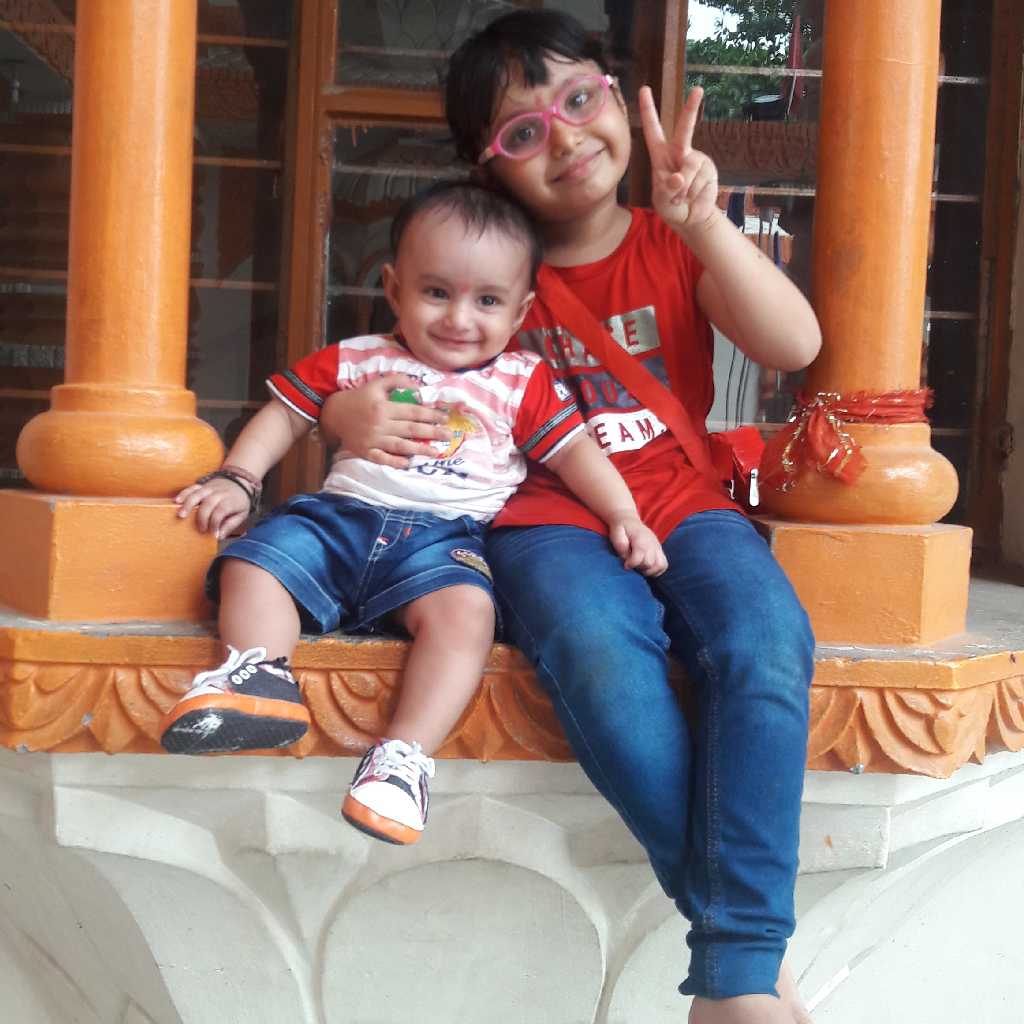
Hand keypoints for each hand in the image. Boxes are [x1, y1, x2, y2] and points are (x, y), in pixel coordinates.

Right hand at [175, 476, 250, 539]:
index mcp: (230, 501)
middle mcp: (219, 493)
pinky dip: (184, 494)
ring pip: (197, 494)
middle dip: (202, 517)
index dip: (215, 524)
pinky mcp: (202, 485)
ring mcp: (209, 488)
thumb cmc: (240, 501)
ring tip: (181, 516)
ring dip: (188, 505)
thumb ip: (231, 525)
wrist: (240, 481)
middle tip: (200, 529)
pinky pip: (192, 488)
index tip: (213, 534)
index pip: (220, 512)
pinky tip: (176, 501)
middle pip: (208, 504)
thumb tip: (219, 536)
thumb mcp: (242, 514)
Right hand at [319, 374, 450, 468]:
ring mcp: (373, 439)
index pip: (413, 412)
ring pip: (400, 446)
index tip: (445, 419)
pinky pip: (382, 459)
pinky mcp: (366, 451)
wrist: (333, 414)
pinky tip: (408, 463)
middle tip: (448, 436)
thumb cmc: (359, 398)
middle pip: (411, 430)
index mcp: (384, 407)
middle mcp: (380, 424)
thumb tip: (418, 387)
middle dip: (432, 433)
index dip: (430, 415)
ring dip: (419, 449)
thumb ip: (397, 381)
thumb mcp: (376, 384)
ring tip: (436, 452)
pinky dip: (395, 462)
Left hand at [608, 514, 667, 576]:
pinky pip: (664, 565)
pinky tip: (646, 568)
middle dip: (639, 567)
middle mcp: (652, 543)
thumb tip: (626, 556)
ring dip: (649, 571)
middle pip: (649, 563)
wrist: (629, 521)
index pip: (640, 557)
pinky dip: (656, 570)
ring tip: (639, 568)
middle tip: (631, 564)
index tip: (625, 565)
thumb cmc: (621, 528)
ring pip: (660, 565)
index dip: (631, 564)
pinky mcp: (660, 551)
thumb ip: (620, 544)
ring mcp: (658, 547)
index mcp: (641, 539)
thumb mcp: (616, 532)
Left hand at [638, 85, 718, 235]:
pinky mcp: (709, 170)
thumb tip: (678, 177)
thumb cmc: (671, 206)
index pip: (653, 130)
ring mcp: (696, 159)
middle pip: (685, 129)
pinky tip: (693, 199)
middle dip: (691, 109)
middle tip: (698, 89)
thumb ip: (667, 189)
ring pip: (690, 169)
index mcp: (660, 155)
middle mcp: (680, 152)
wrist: (691, 218)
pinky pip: (701, 182)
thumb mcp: (662, 200)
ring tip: (682, 198)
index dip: (648, 110)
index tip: (644, 89)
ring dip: (684, 191)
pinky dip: (694, 195)